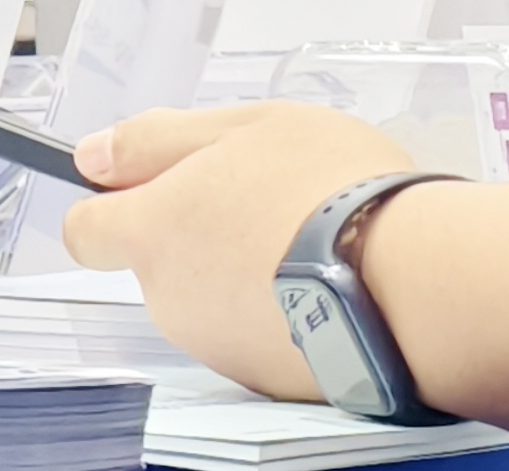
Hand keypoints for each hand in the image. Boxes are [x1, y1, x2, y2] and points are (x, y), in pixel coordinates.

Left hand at [64, 101, 433, 401]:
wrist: (422, 283)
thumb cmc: (336, 190)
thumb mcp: (244, 126)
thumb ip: (158, 139)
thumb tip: (93, 155)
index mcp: (152, 232)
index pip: (86, 230)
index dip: (113, 205)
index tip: (153, 185)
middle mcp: (173, 299)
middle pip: (157, 264)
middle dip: (195, 236)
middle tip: (263, 202)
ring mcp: (222, 347)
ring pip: (211, 302)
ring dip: (243, 275)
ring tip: (312, 243)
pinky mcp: (273, 382)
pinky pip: (261, 338)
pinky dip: (283, 314)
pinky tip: (333, 286)